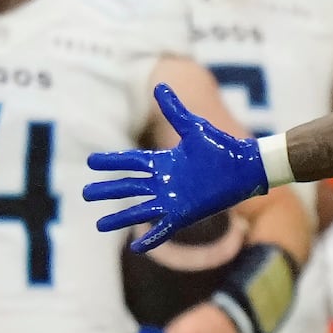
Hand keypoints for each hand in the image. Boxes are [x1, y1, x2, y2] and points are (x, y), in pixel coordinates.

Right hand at [84, 83, 269, 251]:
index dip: (112, 162)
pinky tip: (136, 247)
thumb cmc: (222, 146)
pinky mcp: (186, 213)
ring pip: (140, 210)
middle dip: (108, 190)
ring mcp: (173, 199)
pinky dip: (150, 238)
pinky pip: (164, 228)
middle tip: (86, 193)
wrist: (246, 165)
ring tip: (100, 225)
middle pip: (129, 186)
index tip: (92, 162)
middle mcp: (165, 181)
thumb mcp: (194, 127)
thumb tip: (161, 85)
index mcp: (165, 161)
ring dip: (121, 218)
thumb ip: (175, 110)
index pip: (132, 162)